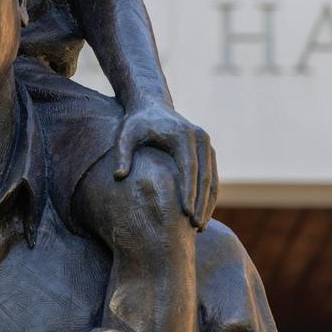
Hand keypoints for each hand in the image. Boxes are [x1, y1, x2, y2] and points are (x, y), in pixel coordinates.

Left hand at [113, 103, 216, 228]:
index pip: (189, 168)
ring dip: (208, 203)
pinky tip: (201, 214)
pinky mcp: (208, 151)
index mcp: (183, 135)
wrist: (151, 105)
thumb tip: (118, 176)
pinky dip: (209, 196)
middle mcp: (200, 138)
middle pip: (205, 176)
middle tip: (196, 226)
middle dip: (201, 203)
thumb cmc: (136, 122)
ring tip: (200, 227)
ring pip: (212, 179)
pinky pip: (212, 176)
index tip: (186, 214)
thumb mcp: (125, 133)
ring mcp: (207, 144)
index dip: (189, 192)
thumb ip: (121, 153)